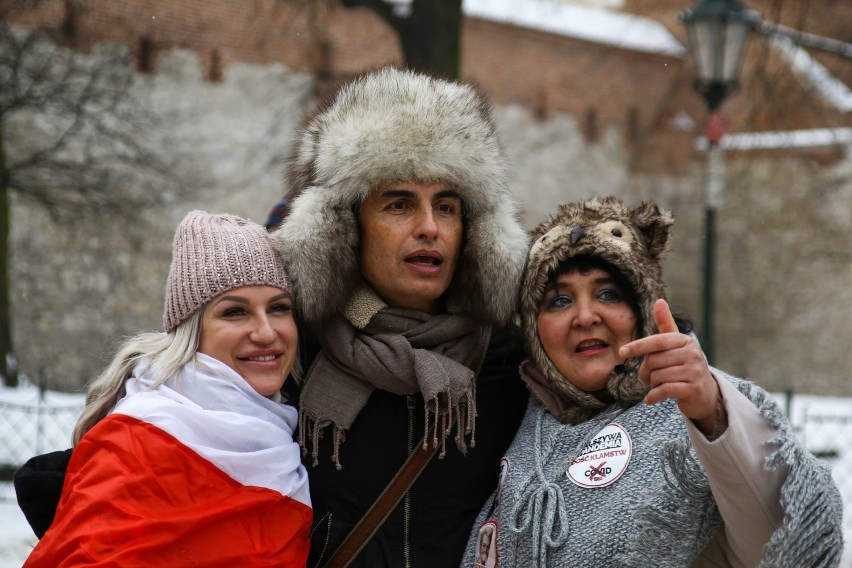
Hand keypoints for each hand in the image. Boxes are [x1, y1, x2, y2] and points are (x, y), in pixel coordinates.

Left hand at [619, 299, 725, 436]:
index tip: (622, 352)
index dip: (638, 346)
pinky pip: (664, 390)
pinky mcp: (694, 389)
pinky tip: (650, 399)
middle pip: (654, 361)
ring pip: (657, 377)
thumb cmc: (684, 366)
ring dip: (651, 385)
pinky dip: (653, 396)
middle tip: (647, 378)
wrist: (705, 394)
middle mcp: (692, 354)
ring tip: (656, 386)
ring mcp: (695, 372)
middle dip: (644, 372)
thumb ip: (665, 324)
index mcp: (685, 341)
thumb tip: (659, 300)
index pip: (657, 341)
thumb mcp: (676, 344)